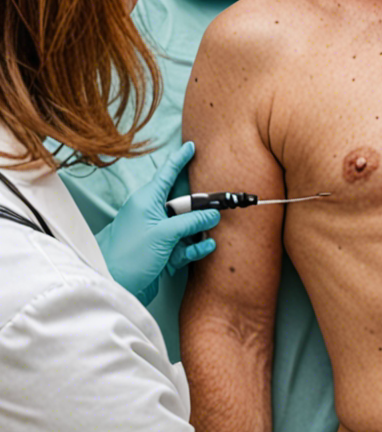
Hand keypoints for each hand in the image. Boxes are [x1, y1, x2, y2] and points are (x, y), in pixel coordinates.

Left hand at [95, 142, 219, 304]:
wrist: (111, 285)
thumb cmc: (128, 255)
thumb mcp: (163, 234)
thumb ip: (190, 222)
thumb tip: (213, 215)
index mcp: (147, 200)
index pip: (167, 174)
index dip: (180, 159)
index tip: (191, 146)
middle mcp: (152, 213)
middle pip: (183, 201)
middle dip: (202, 202)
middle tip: (221, 200)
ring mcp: (158, 233)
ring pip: (187, 224)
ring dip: (201, 228)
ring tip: (216, 228)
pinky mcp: (162, 252)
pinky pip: (185, 244)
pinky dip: (196, 246)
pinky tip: (207, 246)